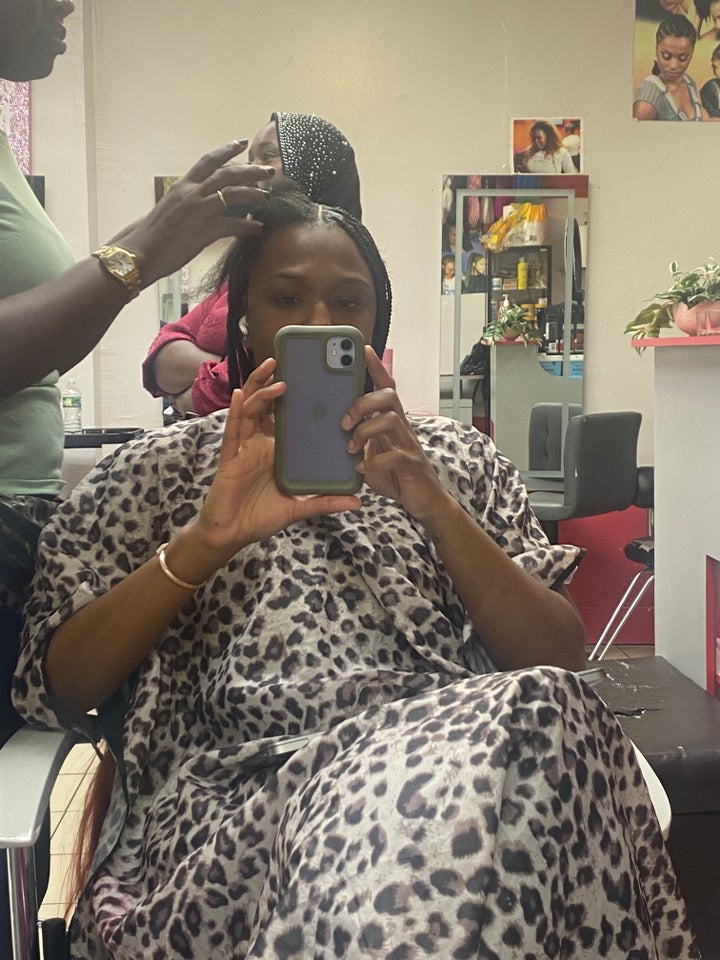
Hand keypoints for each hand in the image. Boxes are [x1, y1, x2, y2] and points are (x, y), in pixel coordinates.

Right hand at [118, 140, 274, 286]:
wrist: (141, 252)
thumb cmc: (152, 234)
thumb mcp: (169, 207)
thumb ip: (185, 200)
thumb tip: (197, 201)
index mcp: (183, 185)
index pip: (208, 161)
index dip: (226, 150)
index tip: (241, 143)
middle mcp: (192, 192)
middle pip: (227, 173)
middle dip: (251, 170)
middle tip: (268, 170)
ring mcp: (199, 210)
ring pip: (234, 194)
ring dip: (254, 194)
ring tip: (267, 197)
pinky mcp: (205, 230)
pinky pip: (234, 225)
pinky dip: (249, 226)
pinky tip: (258, 228)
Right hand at [190, 359, 360, 564]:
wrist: (232, 535)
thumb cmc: (260, 517)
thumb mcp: (299, 508)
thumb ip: (325, 502)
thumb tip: (357, 501)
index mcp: (277, 449)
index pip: (287, 416)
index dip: (296, 397)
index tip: (312, 378)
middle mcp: (260, 442)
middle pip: (267, 404)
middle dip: (275, 380)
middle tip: (288, 360)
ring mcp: (244, 446)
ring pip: (250, 408)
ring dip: (260, 387)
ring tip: (274, 370)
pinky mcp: (231, 455)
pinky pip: (234, 428)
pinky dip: (237, 409)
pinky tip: (239, 393)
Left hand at [343, 348, 448, 522]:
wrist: (423, 500)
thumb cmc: (394, 473)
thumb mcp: (370, 452)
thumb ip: (355, 440)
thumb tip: (325, 430)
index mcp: (390, 420)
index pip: (385, 386)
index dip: (376, 367)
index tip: (363, 348)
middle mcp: (401, 427)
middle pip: (389, 396)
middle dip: (363, 402)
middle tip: (343, 422)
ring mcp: (409, 445)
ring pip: (392, 420)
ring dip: (365, 431)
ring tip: (350, 447)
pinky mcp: (412, 465)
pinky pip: (396, 456)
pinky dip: (374, 461)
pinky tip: (361, 468)